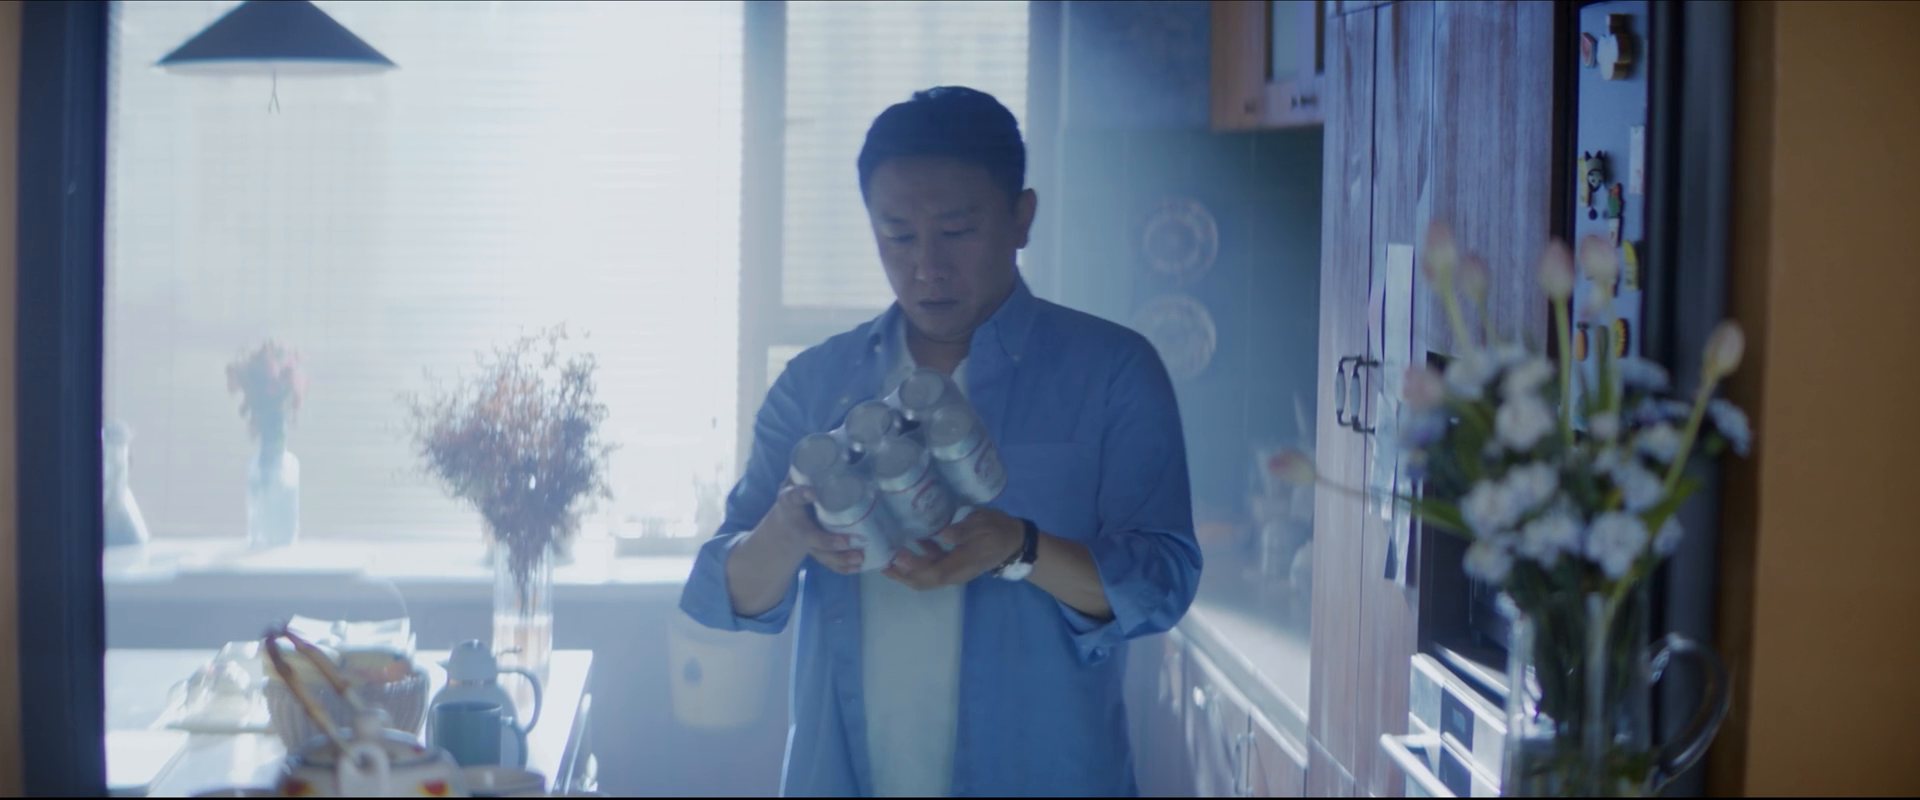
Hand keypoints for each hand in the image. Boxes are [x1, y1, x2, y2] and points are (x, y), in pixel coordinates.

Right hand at [758, 479, 867, 573]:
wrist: (781, 528)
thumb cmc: (795, 498)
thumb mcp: (795, 482)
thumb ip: (811, 469)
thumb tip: (836, 438)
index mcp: (790, 501)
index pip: (794, 496)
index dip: (803, 494)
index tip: (814, 492)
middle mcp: (797, 524)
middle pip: (811, 536)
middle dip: (829, 541)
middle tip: (847, 542)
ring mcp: (806, 542)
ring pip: (822, 554)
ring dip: (841, 558)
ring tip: (859, 557)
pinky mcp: (815, 552)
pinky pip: (828, 563)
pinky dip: (842, 567)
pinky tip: (857, 566)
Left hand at [884, 507, 1023, 589]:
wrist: (1014, 542)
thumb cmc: (999, 530)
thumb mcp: (984, 524)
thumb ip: (963, 530)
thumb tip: (943, 534)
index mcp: (961, 565)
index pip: (932, 573)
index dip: (912, 568)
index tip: (896, 556)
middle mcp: (954, 573)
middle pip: (923, 581)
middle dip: (901, 575)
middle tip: (882, 561)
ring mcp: (953, 570)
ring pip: (925, 576)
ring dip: (906, 569)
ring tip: (889, 555)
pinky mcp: (952, 564)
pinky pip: (931, 567)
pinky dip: (917, 560)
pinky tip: (910, 544)